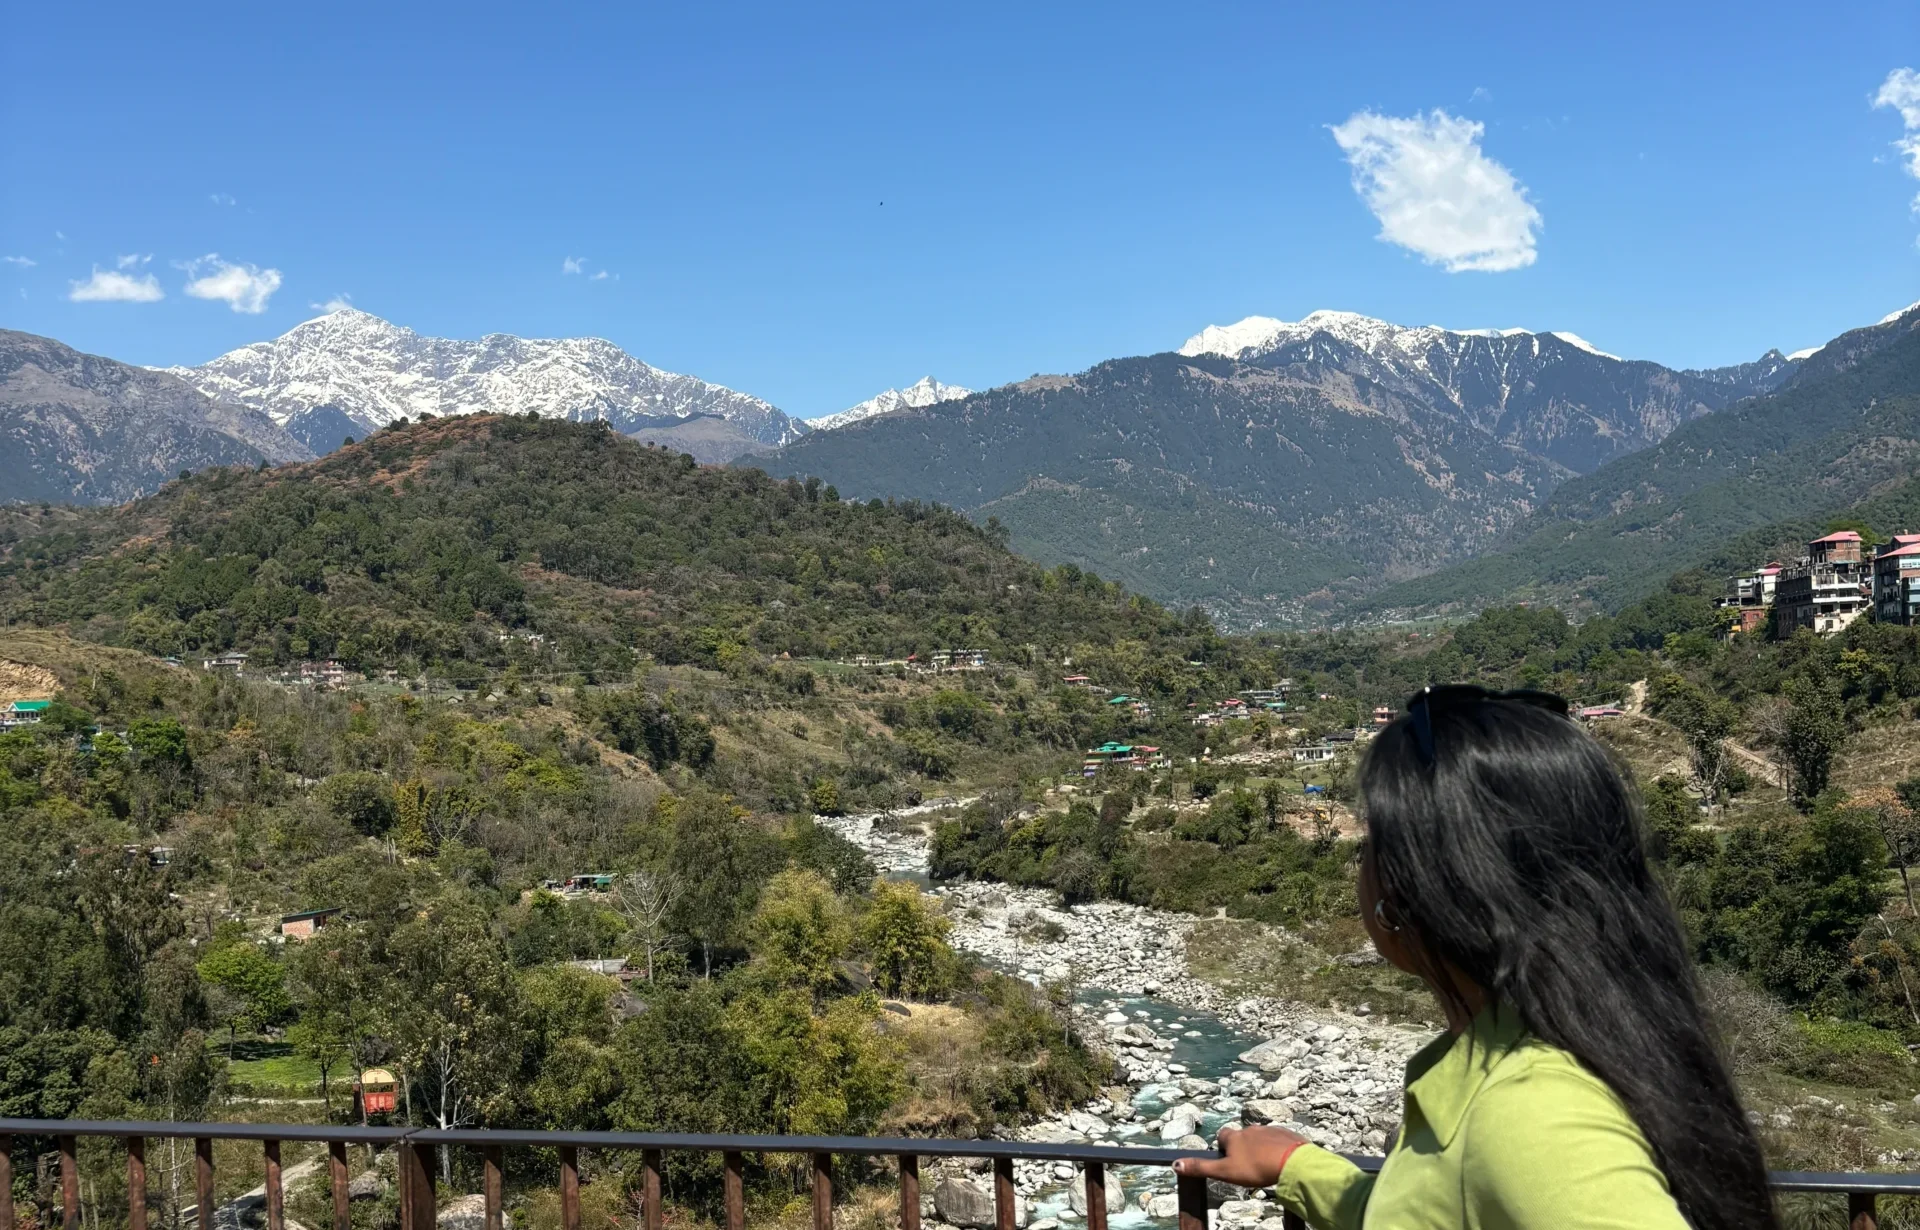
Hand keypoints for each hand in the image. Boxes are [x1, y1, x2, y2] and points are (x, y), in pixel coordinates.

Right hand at [1172, 1124, 1308, 1187]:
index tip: (1227, 1158)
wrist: (1291, 1162)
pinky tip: (1280, 1160)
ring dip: (1260, 1147)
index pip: (1223, 1136)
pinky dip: (1277, 1147)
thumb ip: (1201, 1168)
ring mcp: (1269, 1129)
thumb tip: (1176, 1164)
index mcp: (1234, 1137)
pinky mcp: (1286, 1134)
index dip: (1223, 1146)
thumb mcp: (1225, 1171)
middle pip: (1242, 1136)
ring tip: (1265, 1164)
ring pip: (1260, 1137)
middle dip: (1243, 1147)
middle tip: (1247, 1165)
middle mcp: (1250, 1129)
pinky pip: (1278, 1139)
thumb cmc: (1256, 1167)